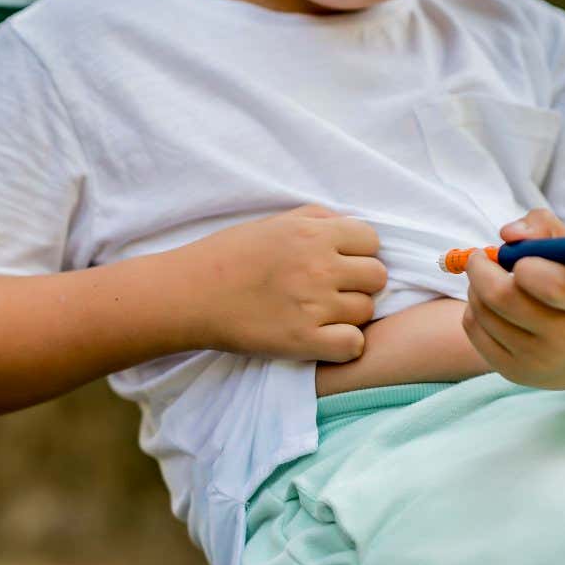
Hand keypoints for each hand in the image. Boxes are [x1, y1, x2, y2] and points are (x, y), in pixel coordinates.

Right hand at [181, 204, 386, 362]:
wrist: (189, 294)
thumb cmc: (226, 256)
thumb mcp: (273, 223)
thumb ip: (316, 219)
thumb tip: (349, 226)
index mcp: (313, 233)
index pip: (371, 241)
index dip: (358, 254)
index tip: (339, 265)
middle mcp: (319, 267)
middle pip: (376, 276)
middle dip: (359, 284)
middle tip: (332, 292)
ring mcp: (313, 305)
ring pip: (366, 311)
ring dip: (349, 314)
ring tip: (320, 315)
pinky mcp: (302, 340)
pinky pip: (353, 345)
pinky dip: (345, 345)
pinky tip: (324, 339)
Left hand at [460, 208, 564, 391]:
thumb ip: (545, 227)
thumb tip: (507, 234)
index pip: (556, 285)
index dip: (528, 265)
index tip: (521, 259)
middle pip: (503, 297)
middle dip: (481, 268)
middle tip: (480, 257)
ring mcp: (540, 360)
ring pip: (482, 312)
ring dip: (476, 287)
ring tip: (491, 280)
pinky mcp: (516, 373)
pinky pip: (474, 330)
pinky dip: (475, 310)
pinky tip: (492, 305)